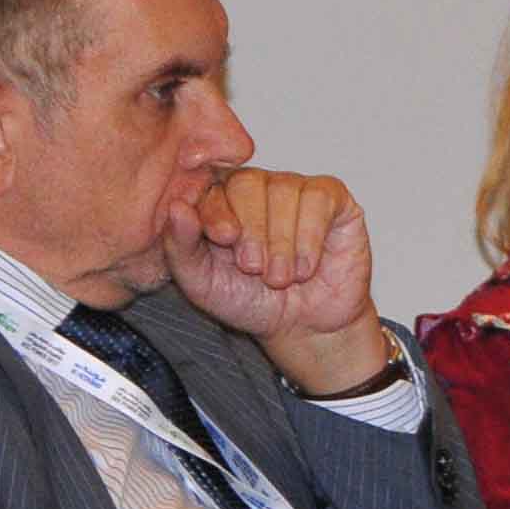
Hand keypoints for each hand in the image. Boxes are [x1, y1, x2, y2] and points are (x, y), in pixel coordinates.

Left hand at [165, 168, 386, 391]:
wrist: (303, 326)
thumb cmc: (250, 302)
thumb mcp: (202, 284)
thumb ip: (181, 247)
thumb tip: (176, 206)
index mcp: (219, 200)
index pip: (209, 182)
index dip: (216, 207)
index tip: (223, 238)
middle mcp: (257, 187)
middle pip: (248, 182)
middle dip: (251, 229)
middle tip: (253, 268)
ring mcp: (296, 189)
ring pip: (285, 191)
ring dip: (281, 243)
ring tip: (280, 278)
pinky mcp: (333, 199)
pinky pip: (319, 199)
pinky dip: (310, 238)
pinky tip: (306, 267)